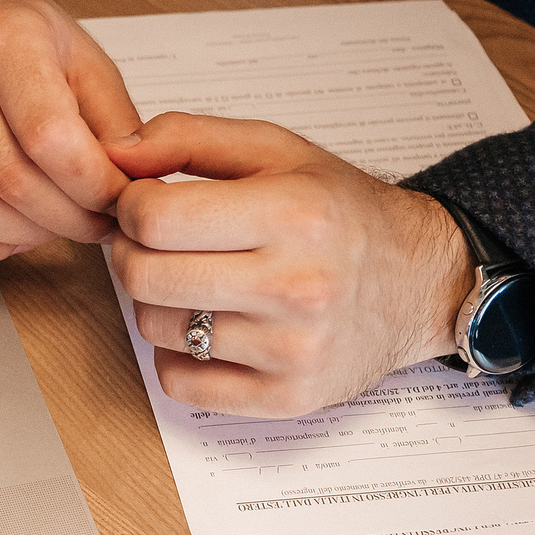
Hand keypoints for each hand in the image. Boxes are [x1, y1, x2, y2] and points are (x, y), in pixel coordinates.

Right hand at [0, 0, 141, 259]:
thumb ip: (116, 121)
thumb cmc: (15, 31)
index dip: (93, 187)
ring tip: (54, 227)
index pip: (50, 137)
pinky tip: (9, 233)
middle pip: (12, 181)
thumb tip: (134, 186)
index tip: (118, 201)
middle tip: (95, 225)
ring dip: (24, 238)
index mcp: (4, 37)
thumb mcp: (83, 54)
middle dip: (68, 220)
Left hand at [106, 112, 473, 417]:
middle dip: (133, 253)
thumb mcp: (276, 150)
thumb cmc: (342, 214)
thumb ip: (189, 137)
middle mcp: (297, 285)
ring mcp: (293, 349)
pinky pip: (180, 383)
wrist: (420, 280)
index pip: (153, 218)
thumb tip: (114, 152)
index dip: (130, 207)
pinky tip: (209, 326)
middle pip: (144, 276)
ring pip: (155, 329)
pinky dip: (178, 356)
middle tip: (158, 244)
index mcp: (293, 213)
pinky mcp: (288, 397)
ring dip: (158, 303)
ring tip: (196, 282)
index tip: (146, 205)